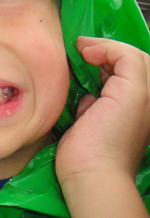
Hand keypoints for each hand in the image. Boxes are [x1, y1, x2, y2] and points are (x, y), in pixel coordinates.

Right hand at [57, 36, 149, 181]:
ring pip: (109, 75)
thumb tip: (92, 52)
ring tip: (77, 61)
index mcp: (147, 94)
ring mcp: (114, 109)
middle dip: (103, 51)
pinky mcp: (94, 117)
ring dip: (94, 64)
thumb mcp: (133, 91)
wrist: (92, 172)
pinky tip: (75, 84)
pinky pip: (93, 91)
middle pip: (124, 62)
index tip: (82, 48)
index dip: (109, 46)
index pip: (133, 55)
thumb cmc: (112, 133)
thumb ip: (126, 62)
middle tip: (79, 50)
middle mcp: (136, 99)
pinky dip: (85, 82)